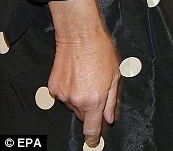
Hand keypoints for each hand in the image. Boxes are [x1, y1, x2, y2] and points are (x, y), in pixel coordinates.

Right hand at [49, 0, 119, 146]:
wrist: (80, 35)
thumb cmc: (100, 50)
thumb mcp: (115, 75)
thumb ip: (112, 100)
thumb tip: (109, 117)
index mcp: (94, 100)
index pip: (91, 129)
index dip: (93, 137)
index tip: (94, 140)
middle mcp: (77, 101)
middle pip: (83, 116)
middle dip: (90, 108)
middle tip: (95, 89)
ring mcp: (63, 94)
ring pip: (73, 105)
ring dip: (79, 98)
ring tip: (86, 77)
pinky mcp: (53, 87)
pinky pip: (63, 95)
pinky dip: (69, 90)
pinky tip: (75, 75)